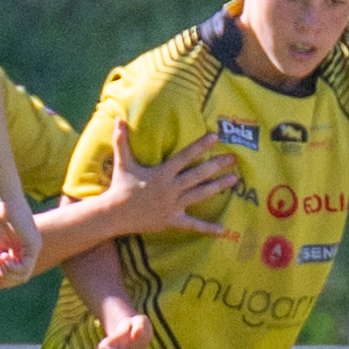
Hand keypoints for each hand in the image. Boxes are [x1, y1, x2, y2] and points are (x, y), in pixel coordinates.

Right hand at [0, 191, 38, 285]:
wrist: (0, 200)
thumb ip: (0, 262)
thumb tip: (3, 276)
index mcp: (19, 252)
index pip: (15, 276)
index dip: (1, 280)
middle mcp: (29, 252)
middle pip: (19, 279)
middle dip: (3, 279)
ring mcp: (33, 248)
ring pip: (23, 276)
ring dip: (5, 274)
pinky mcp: (34, 244)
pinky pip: (25, 267)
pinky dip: (10, 267)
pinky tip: (2, 258)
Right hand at [101, 117, 236, 237]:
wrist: (114, 214)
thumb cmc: (120, 187)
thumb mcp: (122, 162)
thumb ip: (122, 140)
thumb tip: (117, 118)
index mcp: (162, 173)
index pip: (185, 156)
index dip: (200, 146)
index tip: (215, 137)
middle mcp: (170, 188)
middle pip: (198, 174)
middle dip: (216, 165)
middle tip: (234, 158)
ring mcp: (173, 205)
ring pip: (200, 194)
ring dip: (218, 187)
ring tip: (234, 179)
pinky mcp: (172, 220)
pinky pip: (193, 225)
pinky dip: (208, 228)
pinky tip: (223, 229)